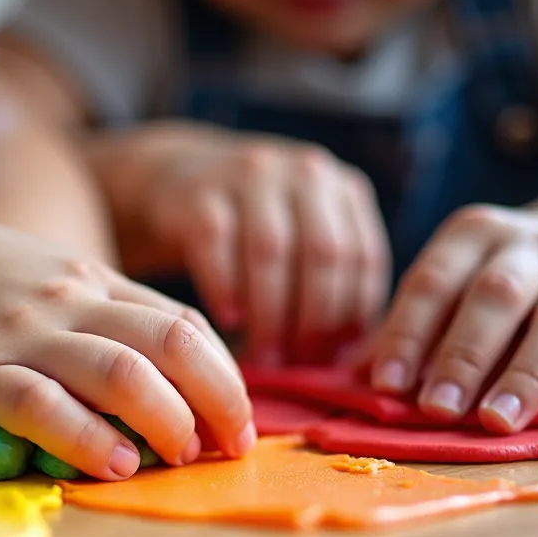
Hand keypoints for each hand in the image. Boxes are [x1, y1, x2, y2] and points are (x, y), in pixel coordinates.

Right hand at [0, 207, 254, 480]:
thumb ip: (93, 308)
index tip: (236, 421)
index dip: (224, 376)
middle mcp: (66, 300)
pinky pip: (42, 405)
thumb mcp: (38, 272)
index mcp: (88, 278)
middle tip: (230, 448)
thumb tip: (156, 364)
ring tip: (182, 457)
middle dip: (219, 401)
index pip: (182, 324)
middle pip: (173, 346)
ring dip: (169, 423)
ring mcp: (19, 333)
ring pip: (123, 374)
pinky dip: (87, 439)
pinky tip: (114, 464)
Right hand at [112, 123, 389, 364]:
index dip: (352, 315)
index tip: (333, 359)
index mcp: (342, 188)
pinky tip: (228, 320)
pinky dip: (225, 289)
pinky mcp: (200, 193)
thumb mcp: (303, 235)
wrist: (174, 183)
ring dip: (269, 314)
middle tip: (295, 363)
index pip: (363, 257)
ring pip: (271, 251)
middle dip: (312, 320)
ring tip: (263, 355)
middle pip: (323, 254)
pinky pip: (217, 246)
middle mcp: (304, 173)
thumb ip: (332, 279)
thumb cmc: (251, 229)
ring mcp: (251, 176)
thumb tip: (350, 356)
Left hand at [364, 205, 537, 432]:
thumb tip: (350, 380)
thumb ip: (407, 330)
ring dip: (528, 374)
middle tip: (436, 409)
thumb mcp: (451, 290)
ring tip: (498, 422)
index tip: (386, 385)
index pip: (432, 283)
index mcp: (472, 235)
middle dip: (463, 356)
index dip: (407, 334)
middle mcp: (530, 247)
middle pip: (495, 298)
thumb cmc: (497, 286)